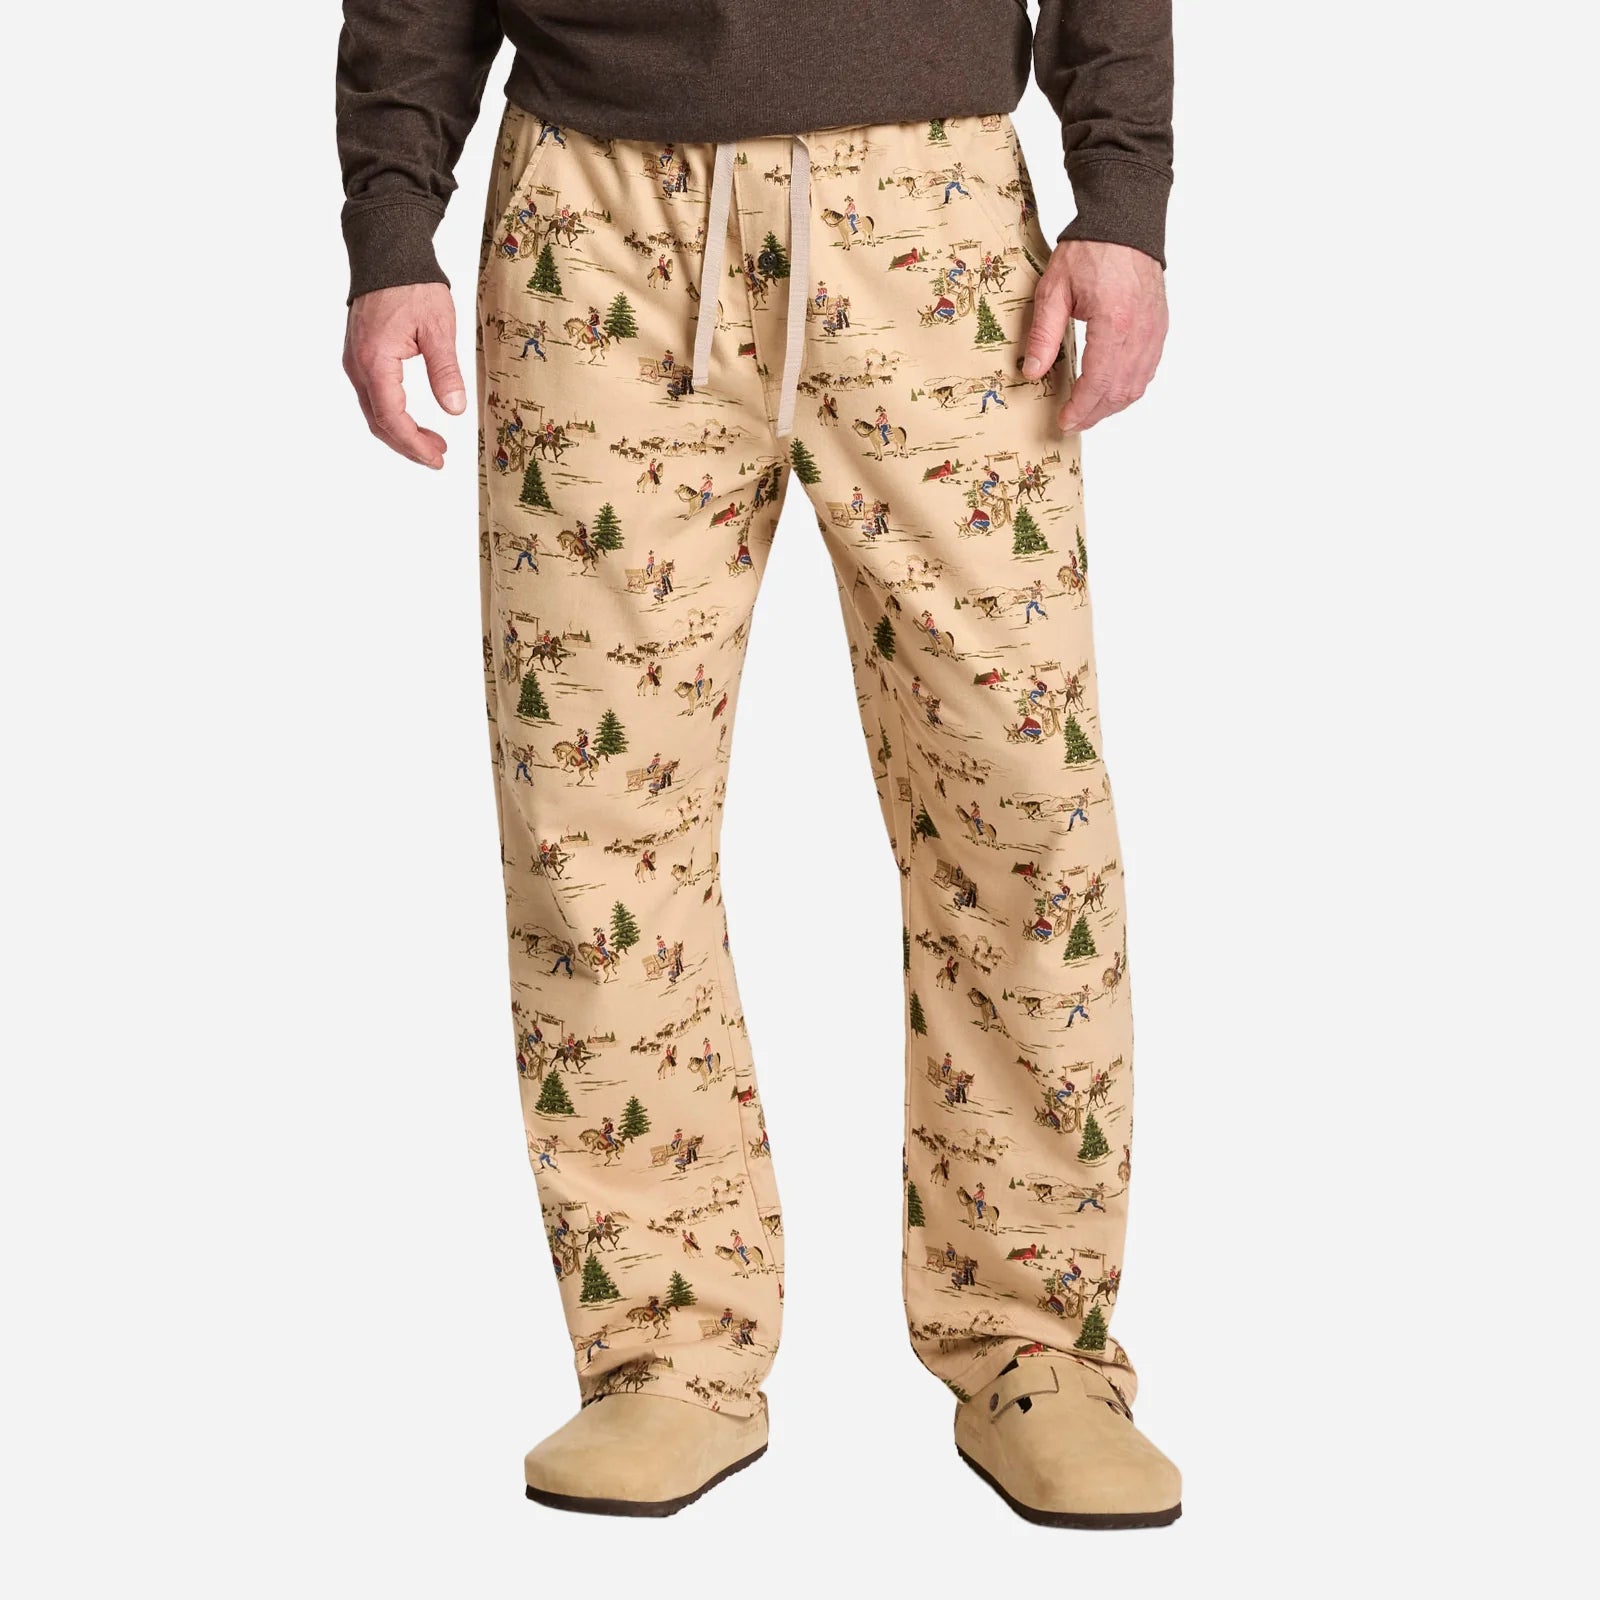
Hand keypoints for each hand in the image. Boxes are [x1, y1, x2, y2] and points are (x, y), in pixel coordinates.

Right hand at [343, 284, 466, 467]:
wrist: (387, 251)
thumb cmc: (413, 285)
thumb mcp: (439, 328)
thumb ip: (445, 371)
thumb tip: (455, 409)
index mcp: (375, 360)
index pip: (391, 417)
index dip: (414, 444)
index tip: (437, 458)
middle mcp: (358, 365)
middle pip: (378, 422)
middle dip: (408, 445)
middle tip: (438, 456)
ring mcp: (355, 361)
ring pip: (373, 411)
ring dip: (400, 432)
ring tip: (433, 442)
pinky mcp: (360, 355)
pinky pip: (372, 396)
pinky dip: (391, 414)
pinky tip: (413, 419)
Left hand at [1022, 240, 1167, 432]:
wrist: (1125, 223)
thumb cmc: (1090, 251)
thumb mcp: (1054, 290)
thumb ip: (1043, 334)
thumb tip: (1032, 372)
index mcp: (1114, 322)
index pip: (1099, 382)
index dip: (1081, 408)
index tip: (1064, 421)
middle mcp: (1140, 331)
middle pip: (1119, 391)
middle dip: (1094, 413)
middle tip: (1071, 422)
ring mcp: (1154, 331)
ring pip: (1137, 385)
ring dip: (1112, 405)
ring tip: (1087, 411)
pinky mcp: (1159, 327)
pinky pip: (1147, 370)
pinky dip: (1128, 387)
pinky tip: (1109, 391)